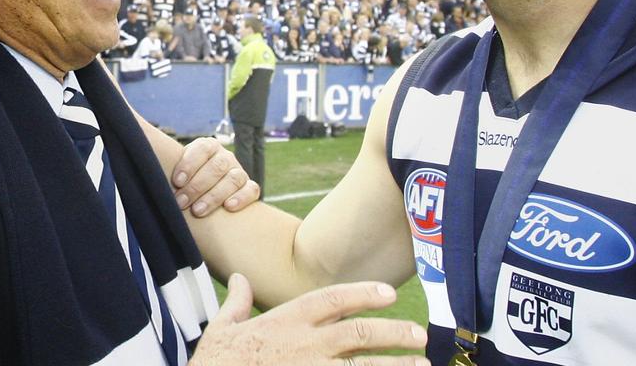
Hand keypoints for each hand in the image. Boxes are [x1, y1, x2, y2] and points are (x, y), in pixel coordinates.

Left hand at [171, 137, 258, 216]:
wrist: (206, 196)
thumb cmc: (187, 183)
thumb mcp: (180, 172)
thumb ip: (170, 170)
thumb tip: (152, 173)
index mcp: (208, 147)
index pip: (202, 149)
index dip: (189, 164)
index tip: (176, 181)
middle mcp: (225, 157)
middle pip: (217, 167)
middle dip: (197, 186)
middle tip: (181, 202)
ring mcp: (239, 172)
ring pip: (233, 179)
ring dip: (214, 196)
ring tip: (198, 211)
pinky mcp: (249, 187)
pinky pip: (251, 190)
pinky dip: (241, 197)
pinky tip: (228, 207)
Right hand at [189, 275, 428, 365]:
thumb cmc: (214, 363)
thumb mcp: (221, 329)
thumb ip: (237, 302)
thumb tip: (240, 279)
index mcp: (286, 321)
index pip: (332, 299)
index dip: (363, 293)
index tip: (388, 293)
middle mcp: (304, 345)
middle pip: (359, 332)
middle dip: (394, 332)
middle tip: (420, 335)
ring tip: (422, 365)